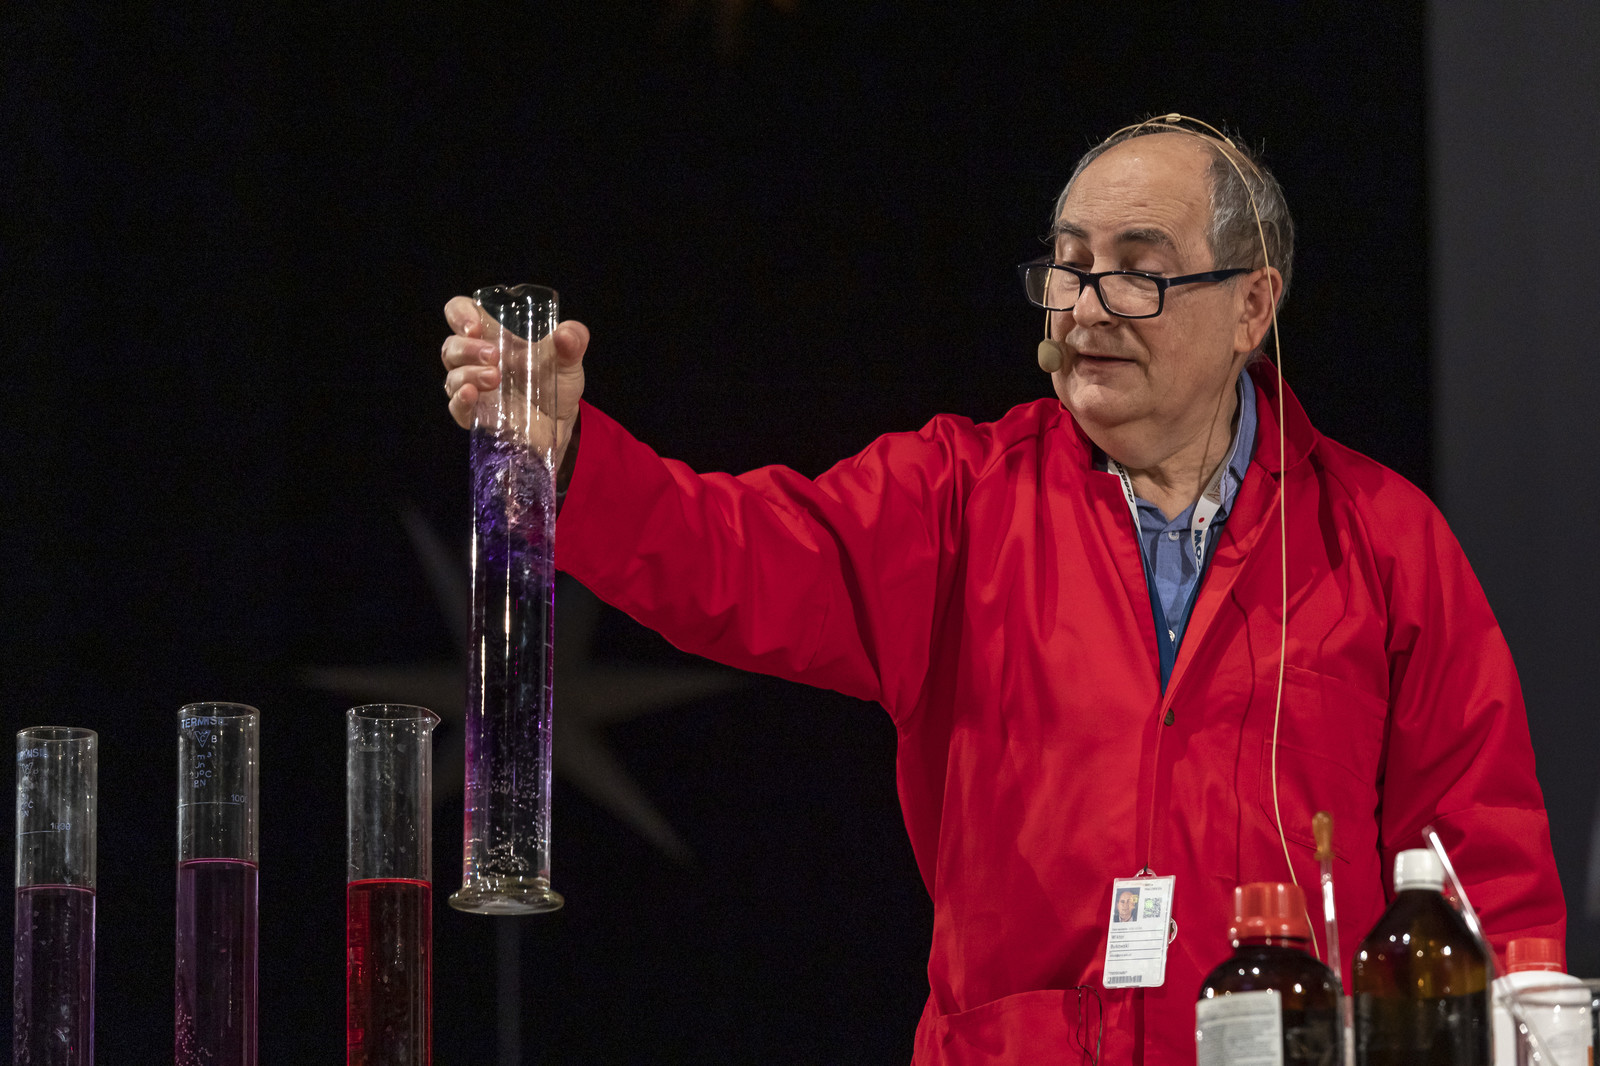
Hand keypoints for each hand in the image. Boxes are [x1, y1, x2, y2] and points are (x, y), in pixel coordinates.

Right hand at [440, 295, 589, 466]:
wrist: (563, 423)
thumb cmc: (556, 382)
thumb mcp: (569, 358)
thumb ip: (573, 341)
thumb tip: (566, 334)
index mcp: (493, 336)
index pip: (460, 313)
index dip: (460, 314)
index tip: (474, 326)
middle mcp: (476, 360)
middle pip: (452, 346)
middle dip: (467, 348)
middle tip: (493, 355)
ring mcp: (473, 388)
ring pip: (452, 376)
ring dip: (468, 374)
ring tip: (494, 378)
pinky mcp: (476, 415)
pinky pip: (456, 407)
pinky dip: (460, 400)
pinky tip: (471, 395)